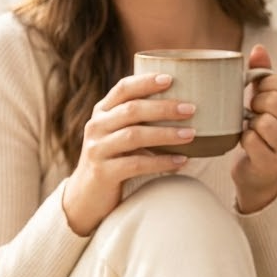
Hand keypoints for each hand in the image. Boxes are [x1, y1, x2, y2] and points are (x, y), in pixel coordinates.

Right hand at [62, 74, 196, 234]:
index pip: (123, 88)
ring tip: (191, 134)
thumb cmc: (113, 162)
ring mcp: (97, 149)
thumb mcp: (119, 136)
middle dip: (164, 108)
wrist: (85, 198)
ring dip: (166, 134)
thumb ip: (138, 121)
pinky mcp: (103, 173)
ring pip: (134, 136)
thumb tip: (183, 108)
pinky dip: (161, 162)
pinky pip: (136, 164)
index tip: (170, 78)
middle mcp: (96, 126)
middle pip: (132, 110)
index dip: (146, 82)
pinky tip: (181, 161)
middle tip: (191, 109)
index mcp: (102, 112)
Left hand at [231, 44, 276, 213]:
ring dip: (250, 123)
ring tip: (251, 128)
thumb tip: (258, 48)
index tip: (257, 92)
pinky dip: (243, 139)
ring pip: (264, 122)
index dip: (266, 83)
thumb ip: (263, 75)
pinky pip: (252, 140)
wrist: (258, 175)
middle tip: (252, 112)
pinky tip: (247, 143)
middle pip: (276, 102)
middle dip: (256, 103)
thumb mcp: (265, 102)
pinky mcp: (273, 166)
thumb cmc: (261, 134)